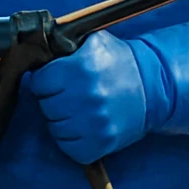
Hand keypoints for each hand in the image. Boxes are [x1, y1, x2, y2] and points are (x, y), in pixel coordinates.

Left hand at [28, 31, 151, 164]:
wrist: (154, 88)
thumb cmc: (119, 63)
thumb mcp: (94, 42)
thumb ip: (63, 44)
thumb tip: (34, 52)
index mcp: (83, 67)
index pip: (39, 82)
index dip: (47, 79)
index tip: (58, 79)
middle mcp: (88, 96)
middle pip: (45, 105)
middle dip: (54, 98)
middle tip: (71, 93)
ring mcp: (95, 123)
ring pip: (54, 127)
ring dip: (62, 119)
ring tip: (79, 109)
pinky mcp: (101, 143)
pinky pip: (67, 147)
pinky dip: (72, 138)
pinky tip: (84, 125)